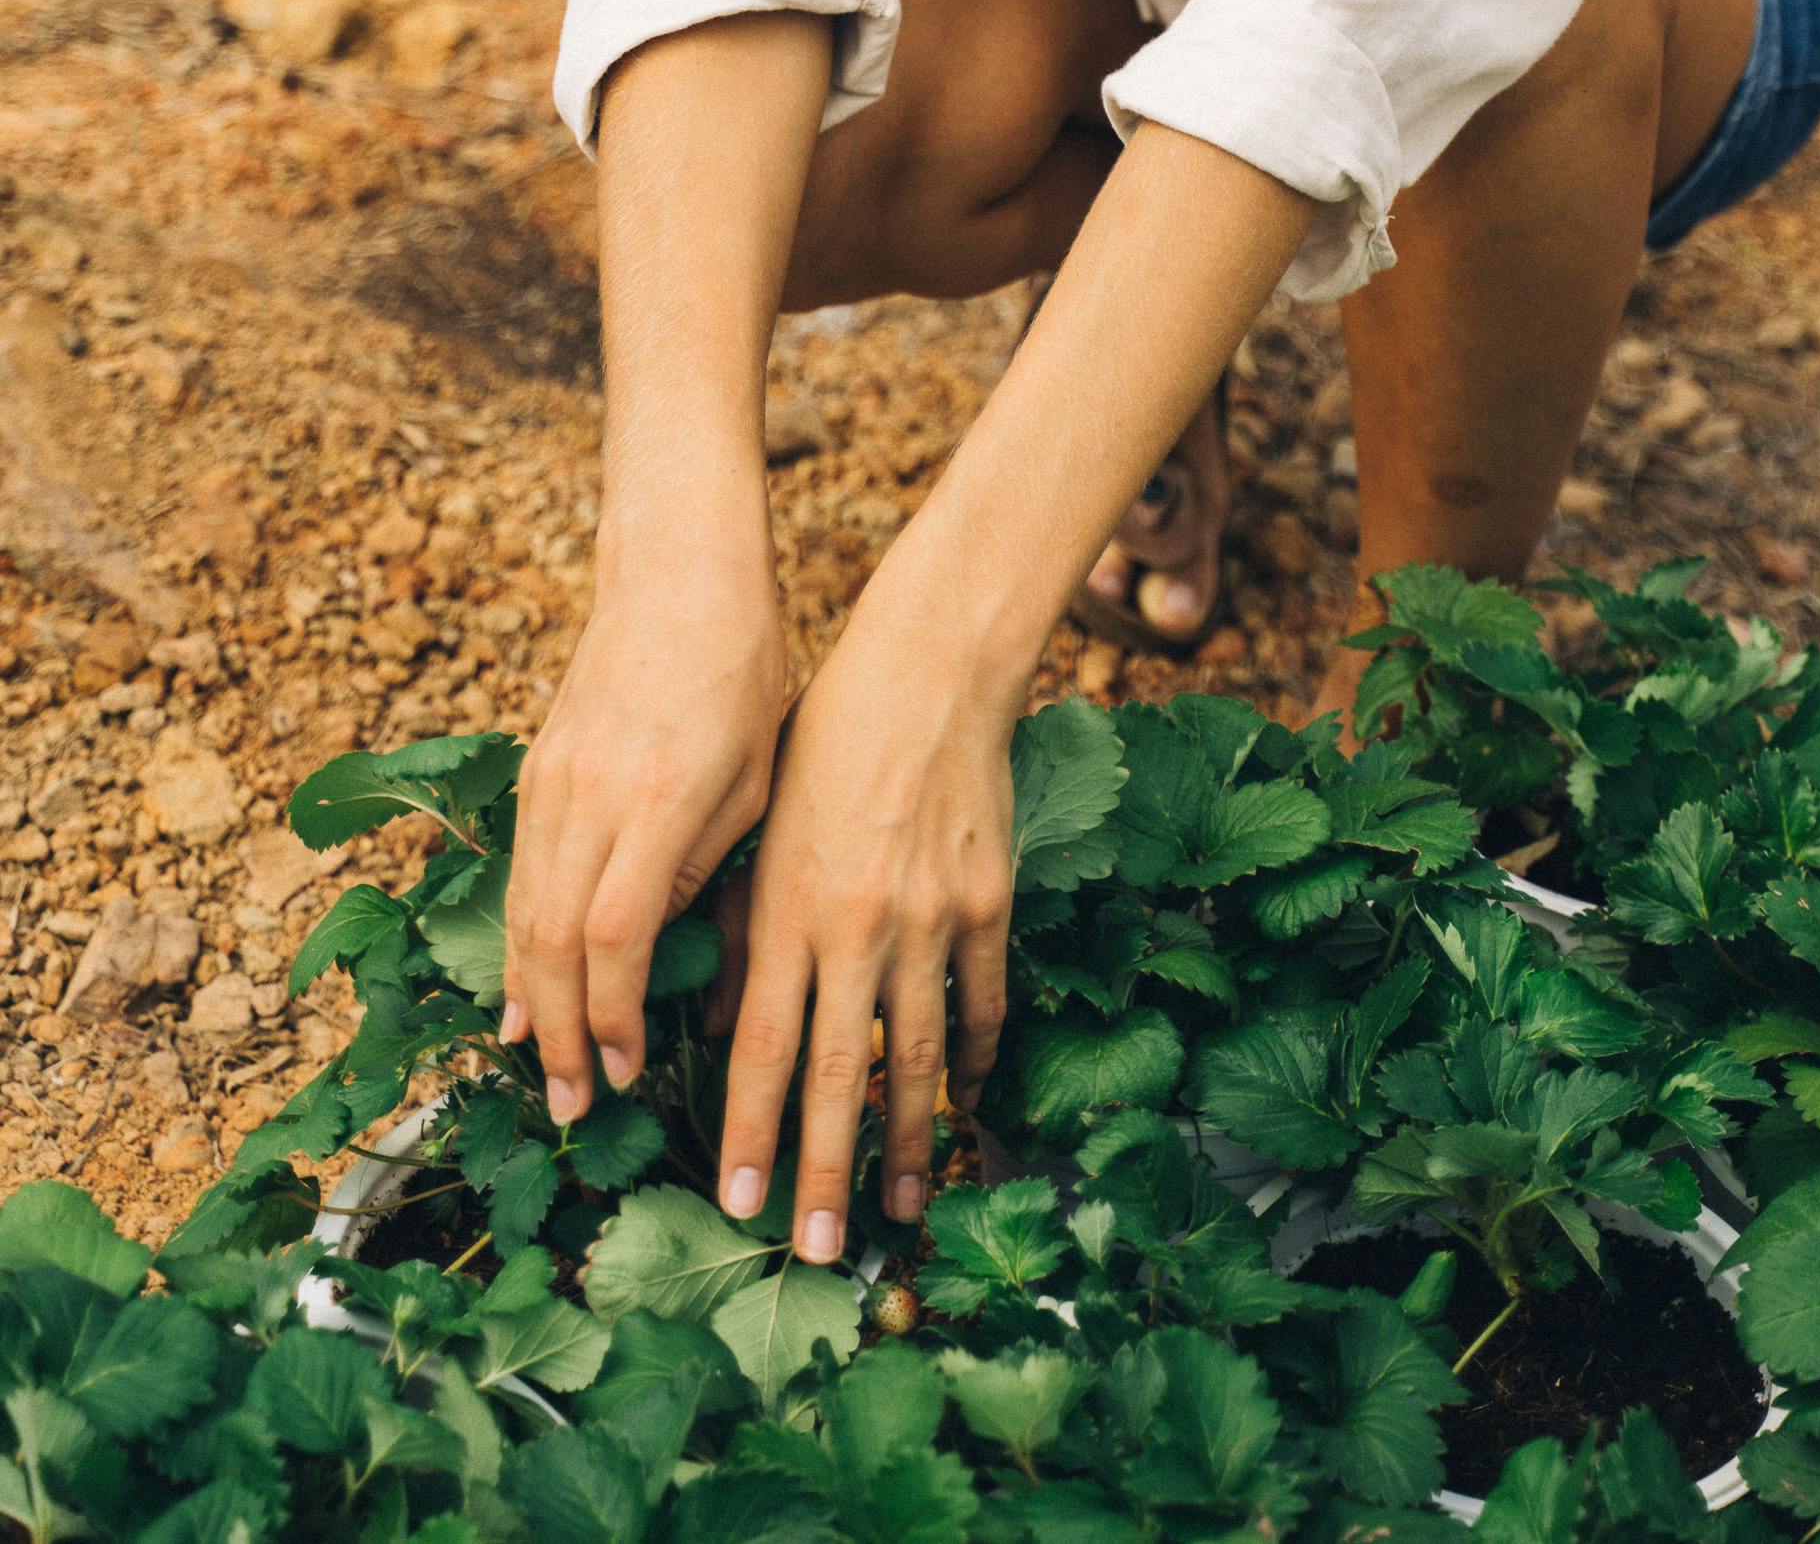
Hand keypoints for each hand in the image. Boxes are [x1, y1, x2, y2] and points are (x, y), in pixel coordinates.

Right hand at [504, 525, 787, 1119]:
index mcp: (658, 798)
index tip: (627, 1072)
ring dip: (526, 997)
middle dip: (555, 1035)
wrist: (680, 571)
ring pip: (520, 912)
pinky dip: (517, 938)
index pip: (613, 937)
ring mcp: (553, 779)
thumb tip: (658, 953)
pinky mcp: (536, 767)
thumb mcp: (754, 777)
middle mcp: (591, 793)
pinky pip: (518, 873)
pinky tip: (525, 985)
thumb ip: (704, 866)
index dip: (611, 1018)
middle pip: (549, 943)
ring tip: (539, 1065)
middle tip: (569, 1104)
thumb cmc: (743, 672)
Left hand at [712, 568, 1014, 1258]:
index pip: (763, 1049)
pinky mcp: (988, 903)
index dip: (752, 1133)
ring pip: (918, 1055)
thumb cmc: (823, 742)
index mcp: (788, 908)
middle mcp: (858, 925)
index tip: (740, 1202)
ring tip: (903, 1208)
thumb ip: (739, 933)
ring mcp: (932, 918)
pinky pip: (981, 1003)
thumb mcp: (758, 830)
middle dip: (825, 1170)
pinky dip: (972, 1059)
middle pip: (840, 1073)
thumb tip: (727, 1030)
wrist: (927, 672)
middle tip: (819, 1250)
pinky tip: (964, 1102)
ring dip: (908, 1140)